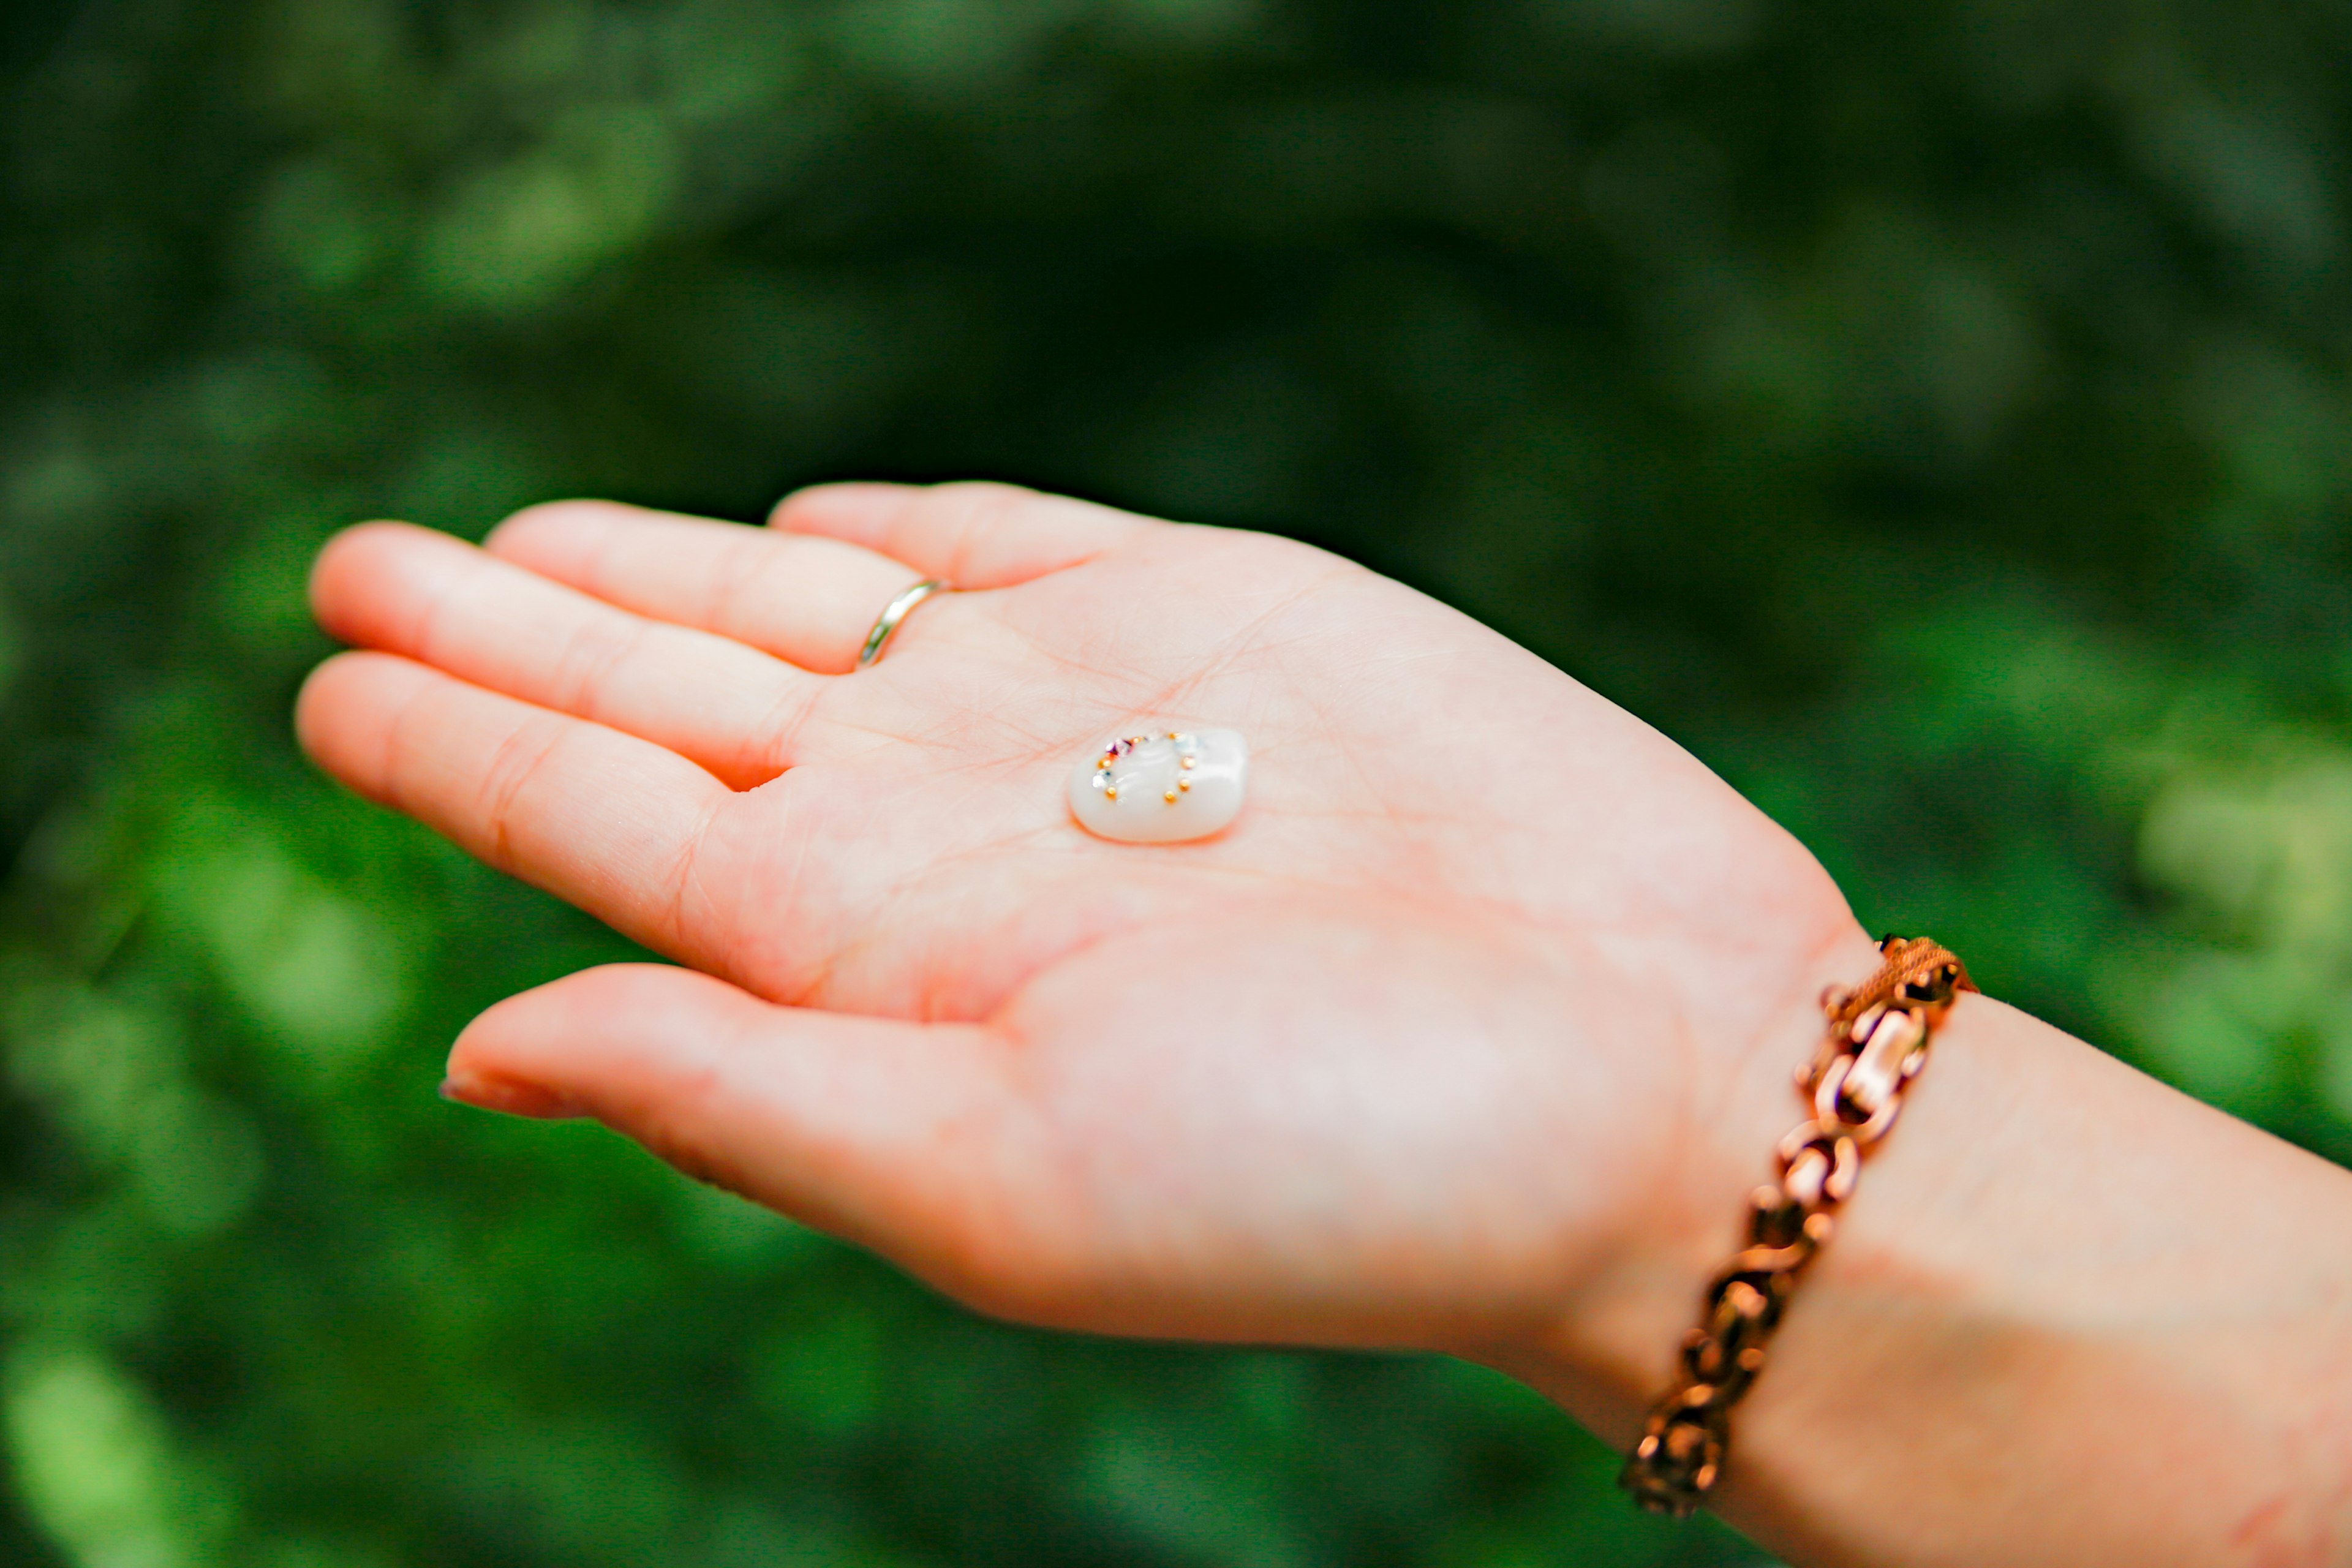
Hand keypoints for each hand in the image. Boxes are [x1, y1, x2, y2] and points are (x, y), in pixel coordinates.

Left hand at [297, 482, 1865, 1365]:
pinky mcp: (1214, 616)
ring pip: (805, 619)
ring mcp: (1079, 718)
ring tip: (510, 545)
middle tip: (355, 562)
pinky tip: (802, 534)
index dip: (460, 750)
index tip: (325, 681)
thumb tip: (473, 1054)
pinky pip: (1007, 550)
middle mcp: (951, 839)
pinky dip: (894, 531)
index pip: (606, 838)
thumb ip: (731, 1100)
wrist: (1653, 1085)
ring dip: (659, 571)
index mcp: (870, 972)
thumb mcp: (990, 1177)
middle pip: (671, 710)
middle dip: (513, 636)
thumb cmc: (1339, 1169)